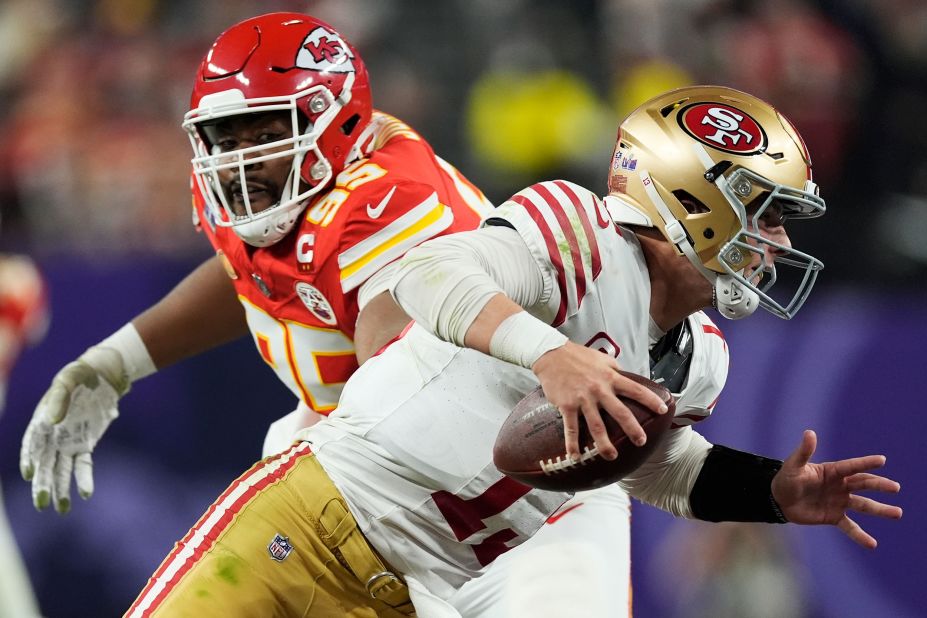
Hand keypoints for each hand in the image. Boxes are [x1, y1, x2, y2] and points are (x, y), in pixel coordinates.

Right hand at [20, 346, 128, 513]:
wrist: (101, 376)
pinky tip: (85, 493)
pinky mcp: (85, 445)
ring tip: (61, 509)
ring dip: (60, 488)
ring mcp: (68, 442)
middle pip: (44, 464)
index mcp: (41, 421)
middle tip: (41, 504)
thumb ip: (58, 398)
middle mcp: (52, 436)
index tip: (29, 474)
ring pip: (61, 470)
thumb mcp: (68, 379)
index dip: (29, 459)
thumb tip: (52, 421)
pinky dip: (84, 479)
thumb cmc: (79, 375)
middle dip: (42, 484)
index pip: (32, 444)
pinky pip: (83, 465)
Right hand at [532, 341, 667, 461]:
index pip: (635, 389)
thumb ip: (615, 370)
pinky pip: (571, 428)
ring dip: (604, 444)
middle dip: (632, 429)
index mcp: (610, 377)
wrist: (551, 354)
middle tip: (641, 441)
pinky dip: (572, 444)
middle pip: (620, 412)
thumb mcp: (602, 359)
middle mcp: (599, 389)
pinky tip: (575, 456)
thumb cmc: (578, 356)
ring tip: (612, 456)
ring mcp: (583, 399)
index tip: (662, 410)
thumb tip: (626, 377)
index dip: (650, 400)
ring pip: (596, 426)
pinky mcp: (567, 405)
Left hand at [771, 430, 902, 548]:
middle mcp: (840, 486)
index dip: (865, 462)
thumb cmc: (786, 479)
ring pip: (863, 506)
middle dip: (879, 485)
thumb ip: (804, 451)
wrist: (778, 500)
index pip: (852, 466)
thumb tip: (810, 433)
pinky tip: (872, 544)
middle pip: (863, 484)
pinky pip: (850, 527)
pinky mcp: (834, 517)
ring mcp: (839, 502)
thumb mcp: (793, 465)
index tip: (882, 459)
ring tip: (897, 513)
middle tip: (895, 487)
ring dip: (880, 510)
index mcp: (832, 471)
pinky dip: (860, 536)